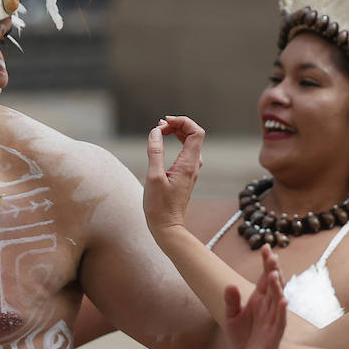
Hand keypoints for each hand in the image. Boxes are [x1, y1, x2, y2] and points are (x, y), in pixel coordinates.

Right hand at [144, 116, 203, 236]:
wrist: (167, 226)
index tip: (164, 123)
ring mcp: (191, 170)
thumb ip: (155, 151)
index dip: (182, 122)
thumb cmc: (159, 206)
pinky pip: (185, 152)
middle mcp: (194, 165)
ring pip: (190, 143)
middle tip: (158, 127)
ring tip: (159, 131)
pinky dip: (176, 143)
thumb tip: (156, 131)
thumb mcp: (153, 177)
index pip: (196, 132)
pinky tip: (162, 144)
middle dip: (177, 125)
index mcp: (188, 164)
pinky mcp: (186, 175)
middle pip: (193, 135)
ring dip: (176, 133)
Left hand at [222, 246, 286, 348]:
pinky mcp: (275, 334)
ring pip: (277, 299)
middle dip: (273, 270)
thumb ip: (231, 301)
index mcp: (259, 299)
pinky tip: (282, 301)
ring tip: (273, 274)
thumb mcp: (231, 317)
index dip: (266, 263)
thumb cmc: (243, 336)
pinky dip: (281, 311)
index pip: (264, 277)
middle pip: (273, 285)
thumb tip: (230, 285)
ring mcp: (273, 319)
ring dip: (276, 287)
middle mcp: (269, 306)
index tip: (266, 247)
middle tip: (272, 256)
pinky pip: (280, 320)